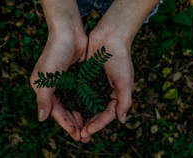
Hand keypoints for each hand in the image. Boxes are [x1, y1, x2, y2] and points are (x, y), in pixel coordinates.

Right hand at [30, 26, 86, 140]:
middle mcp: (52, 87)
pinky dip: (84, 104)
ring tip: (89, 128)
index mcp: (42, 88)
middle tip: (84, 136)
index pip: (54, 110)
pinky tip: (92, 112)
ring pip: (73, 104)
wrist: (69, 32)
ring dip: (80, 116)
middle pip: (64, 110)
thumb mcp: (47, 77)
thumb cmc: (55, 52)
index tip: (75, 134)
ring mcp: (64, 82)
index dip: (65, 123)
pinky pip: (80, 95)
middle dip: (73, 123)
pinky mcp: (75, 77)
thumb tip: (41, 118)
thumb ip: (44, 98)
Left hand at [80, 28, 133, 142]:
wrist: (110, 36)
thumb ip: (124, 101)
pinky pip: (79, 93)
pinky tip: (67, 109)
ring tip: (72, 126)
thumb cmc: (120, 58)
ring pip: (86, 105)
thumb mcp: (125, 81)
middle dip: (89, 124)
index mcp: (117, 95)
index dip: (98, 124)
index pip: (107, 114)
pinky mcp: (85, 78)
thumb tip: (122, 120)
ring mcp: (95, 85)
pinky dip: (75, 102)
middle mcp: (105, 92)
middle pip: (96, 113)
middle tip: (79, 135)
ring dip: (80, 116)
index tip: (88, 131)